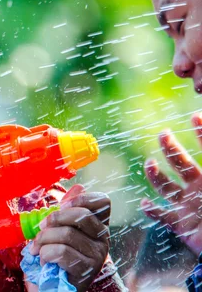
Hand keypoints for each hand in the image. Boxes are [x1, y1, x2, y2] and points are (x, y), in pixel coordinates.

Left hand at [29, 184, 109, 291]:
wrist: (48, 285)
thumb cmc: (53, 255)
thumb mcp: (56, 228)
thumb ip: (65, 209)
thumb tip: (79, 186)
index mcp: (97, 225)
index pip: (102, 202)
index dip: (81, 199)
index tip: (61, 205)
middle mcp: (103, 239)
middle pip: (82, 215)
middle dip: (55, 218)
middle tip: (41, 227)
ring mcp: (97, 256)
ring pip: (67, 234)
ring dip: (44, 239)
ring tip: (37, 248)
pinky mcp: (86, 271)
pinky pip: (62, 252)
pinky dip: (45, 254)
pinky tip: (44, 260)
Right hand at [141, 113, 201, 255]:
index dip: (201, 132)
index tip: (195, 116)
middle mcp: (197, 188)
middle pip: (179, 163)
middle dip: (170, 148)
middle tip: (164, 133)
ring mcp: (187, 205)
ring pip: (165, 186)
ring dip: (156, 175)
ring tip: (151, 163)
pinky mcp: (181, 224)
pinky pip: (161, 215)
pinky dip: (151, 210)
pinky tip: (146, 202)